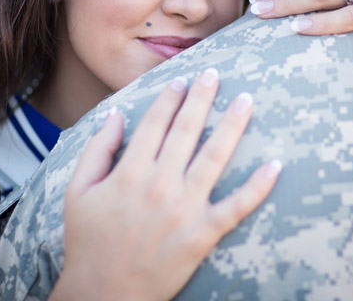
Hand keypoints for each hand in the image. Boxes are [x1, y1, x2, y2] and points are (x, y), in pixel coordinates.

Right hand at [52, 69, 281, 300]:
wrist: (104, 295)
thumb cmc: (88, 242)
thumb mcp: (77, 192)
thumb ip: (97, 150)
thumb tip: (115, 114)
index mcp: (130, 172)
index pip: (155, 123)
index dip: (170, 98)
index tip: (182, 80)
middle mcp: (160, 184)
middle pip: (187, 131)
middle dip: (202, 97)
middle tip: (215, 73)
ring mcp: (185, 209)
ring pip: (215, 157)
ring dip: (233, 125)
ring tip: (247, 100)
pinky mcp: (204, 234)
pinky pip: (237, 206)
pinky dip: (258, 186)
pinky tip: (275, 164)